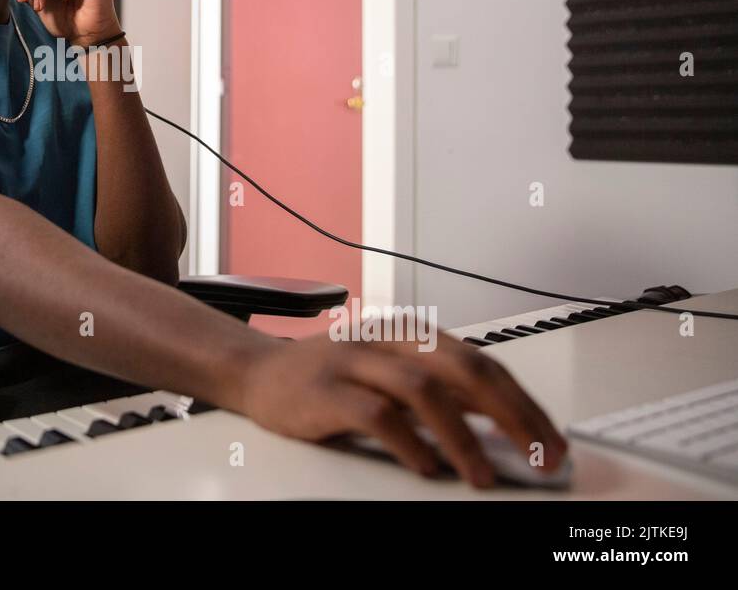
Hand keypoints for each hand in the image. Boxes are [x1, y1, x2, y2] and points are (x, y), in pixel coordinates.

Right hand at [238, 331, 567, 487]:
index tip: (550, 439)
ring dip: (461, 437)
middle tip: (538, 454)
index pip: (482, 363)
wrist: (259, 372)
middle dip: (510, 414)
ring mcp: (354, 362)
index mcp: (410, 333)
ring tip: (481, 475)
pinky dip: (408, 443)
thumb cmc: (330, 378)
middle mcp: (386, 340)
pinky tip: (426, 466)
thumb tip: (502, 426)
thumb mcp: (390, 374)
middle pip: (464, 368)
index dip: (522, 402)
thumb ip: (440, 392)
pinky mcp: (325, 390)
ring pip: (423, 391)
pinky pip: (376, 416)